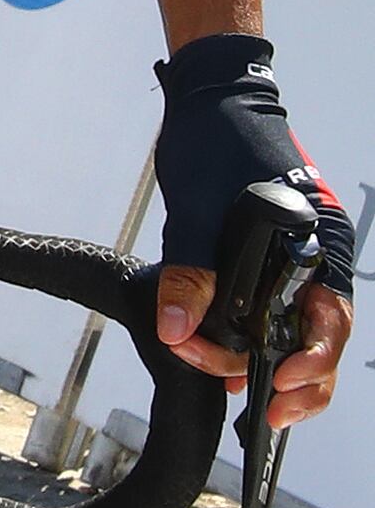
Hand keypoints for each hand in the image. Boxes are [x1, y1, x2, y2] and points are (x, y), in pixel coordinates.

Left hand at [150, 36, 354, 424]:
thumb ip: (191, 273)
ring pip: (294, 330)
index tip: (278, 390)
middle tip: (258, 410)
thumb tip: (177, 330)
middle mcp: (315, 258)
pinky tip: (223, 358)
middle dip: (288, 378)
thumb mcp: (198, 212)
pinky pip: (271, 310)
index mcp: (318, 247)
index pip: (330, 324)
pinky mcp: (266, 258)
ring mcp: (294, 260)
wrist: (211, 97)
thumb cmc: (218, 141)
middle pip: (319, 340)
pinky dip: (251, 338)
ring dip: (265, 362)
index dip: (311, 366)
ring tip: (233, 389)